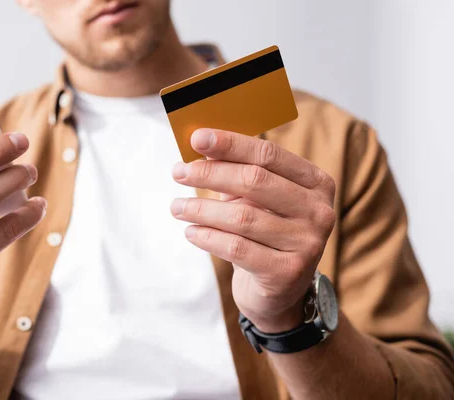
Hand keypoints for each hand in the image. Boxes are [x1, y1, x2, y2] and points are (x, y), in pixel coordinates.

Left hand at [171, 129, 335, 331]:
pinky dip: (208, 237)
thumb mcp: (256, 201)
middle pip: (256, 181)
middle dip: (211, 173)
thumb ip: (237, 174)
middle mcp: (319, 211)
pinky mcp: (288, 272)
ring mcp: (308, 243)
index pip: (269, 154)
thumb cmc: (264, 235)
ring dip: (201, 208)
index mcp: (316, 183)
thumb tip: (202, 146)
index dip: (231, 144)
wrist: (279, 292)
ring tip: (177, 206)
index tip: (197, 138)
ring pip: (242, 216)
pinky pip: (237, 248)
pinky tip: (191, 232)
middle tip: (178, 172)